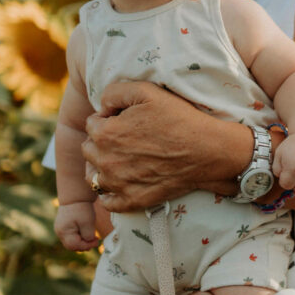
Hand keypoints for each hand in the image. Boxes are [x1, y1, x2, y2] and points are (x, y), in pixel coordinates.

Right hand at [55, 200, 99, 250]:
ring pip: (71, 242)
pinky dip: (79, 237)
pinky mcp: (63, 227)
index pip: (75, 246)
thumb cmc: (82, 208)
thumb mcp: (88, 222)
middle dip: (84, 245)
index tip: (97, 241)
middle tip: (95, 240)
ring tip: (92, 237)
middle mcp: (59, 232)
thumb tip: (88, 243)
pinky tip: (86, 232)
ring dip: (82, 242)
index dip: (87, 246)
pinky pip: (71, 237)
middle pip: (72, 246)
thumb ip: (88, 236)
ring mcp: (60, 230)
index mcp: (64, 231)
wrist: (76, 196)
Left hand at [82, 81, 240, 213]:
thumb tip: (102, 106)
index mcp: (105, 134)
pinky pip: (108, 202)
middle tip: (124, 138)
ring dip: (103, 167)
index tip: (124, 119)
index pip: (91, 124)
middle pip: (89, 150)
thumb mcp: (146, 91)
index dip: (107, 119)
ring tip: (122, 160)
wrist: (206, 149)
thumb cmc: (178, 118)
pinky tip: (122, 183)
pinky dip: (110, 194)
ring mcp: (118, 184)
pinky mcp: (133, 200)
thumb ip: (114, 92)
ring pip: (94, 177)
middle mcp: (106, 161)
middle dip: (101, 142)